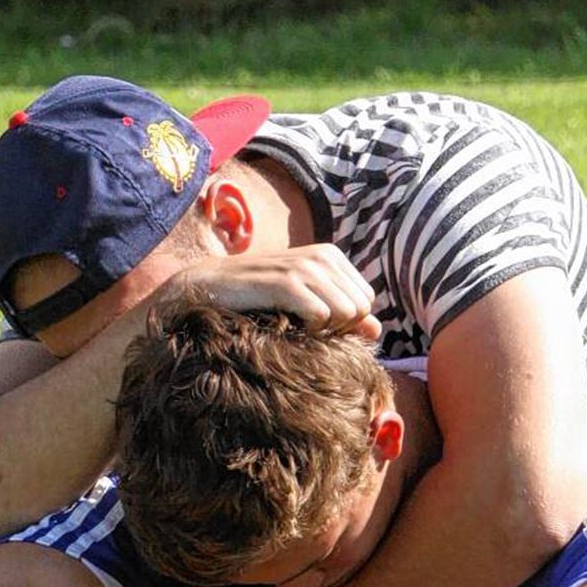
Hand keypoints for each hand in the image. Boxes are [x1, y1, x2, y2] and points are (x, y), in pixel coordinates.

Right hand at [159, 245, 381, 339]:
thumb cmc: (258, 299)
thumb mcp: (305, 302)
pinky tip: (286, 324)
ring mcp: (304, 267)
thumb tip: (377, 331)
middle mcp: (322, 256)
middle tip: (304, 328)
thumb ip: (344, 316)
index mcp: (330, 256)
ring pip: (345, 314)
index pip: (366, 301)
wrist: (210, 287)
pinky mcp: (286, 282)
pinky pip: (322, 315)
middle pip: (360, 310)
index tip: (315, 324)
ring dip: (323, 330)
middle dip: (337, 328)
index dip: (345, 322)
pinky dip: (308, 330)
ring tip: (295, 325)